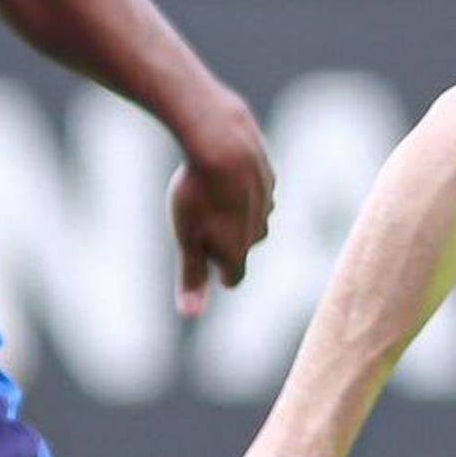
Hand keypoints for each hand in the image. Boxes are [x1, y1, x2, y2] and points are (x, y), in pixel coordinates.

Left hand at [166, 89, 275, 314]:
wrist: (223, 142)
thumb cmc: (198, 194)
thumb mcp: (186, 239)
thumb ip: (192, 277)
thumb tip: (191, 314)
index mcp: (238, 252)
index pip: (232, 277)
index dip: (218, 272)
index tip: (205, 262)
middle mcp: (259, 234)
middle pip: (242, 247)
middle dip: (226, 240)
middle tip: (201, 220)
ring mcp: (267, 205)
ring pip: (252, 218)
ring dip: (235, 213)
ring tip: (210, 195)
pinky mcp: (269, 180)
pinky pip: (255, 192)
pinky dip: (241, 188)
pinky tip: (223, 173)